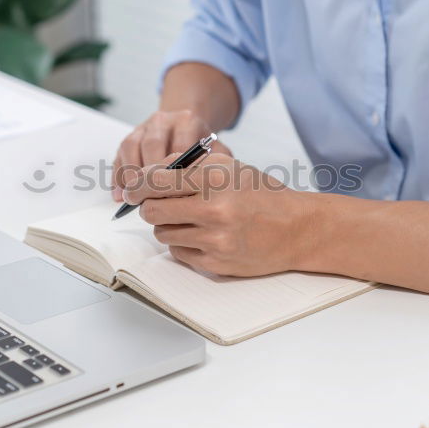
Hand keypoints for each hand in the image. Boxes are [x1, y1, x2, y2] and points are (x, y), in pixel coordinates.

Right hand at [112, 109, 230, 200]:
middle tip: (151, 200)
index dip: (176, 173)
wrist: (187, 125)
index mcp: (187, 121)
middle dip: (150, 175)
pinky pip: (119, 154)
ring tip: (133, 198)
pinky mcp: (130, 136)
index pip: (180, 147)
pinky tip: (119, 195)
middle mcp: (163, 120)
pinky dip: (118, 176)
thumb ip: (216, 165)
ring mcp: (144, 127)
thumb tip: (201, 187)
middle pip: (152, 144)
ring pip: (131, 147)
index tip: (176, 196)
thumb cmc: (202, 146)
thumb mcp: (216, 151)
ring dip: (130, 174)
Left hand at [122, 154, 311, 275]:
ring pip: (162, 234)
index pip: (155, 181)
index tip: (132, 188)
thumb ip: (188, 164)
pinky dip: (182, 243)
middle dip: (148, 206)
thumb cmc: (261, 194)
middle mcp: (213, 210)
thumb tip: (148, 174)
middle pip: (152, 211)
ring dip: (167, 225)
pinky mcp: (215, 263)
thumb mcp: (230, 166)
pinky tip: (201, 234)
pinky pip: (178, 252)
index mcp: (215, 179)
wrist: (296, 229)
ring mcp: (214, 240)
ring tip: (187, 217)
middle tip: (155, 203)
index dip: (137, 185)